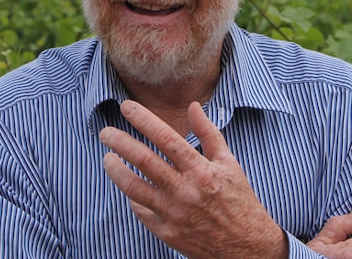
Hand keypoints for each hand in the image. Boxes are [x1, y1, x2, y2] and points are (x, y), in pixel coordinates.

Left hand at [99, 100, 287, 258]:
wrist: (246, 246)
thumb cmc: (238, 199)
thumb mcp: (228, 163)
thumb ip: (208, 133)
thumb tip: (193, 106)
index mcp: (201, 171)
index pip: (166, 139)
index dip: (144, 120)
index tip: (126, 107)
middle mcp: (185, 191)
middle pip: (144, 161)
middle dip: (120, 142)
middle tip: (105, 132)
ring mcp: (173, 214)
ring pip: (134, 188)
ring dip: (116, 170)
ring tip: (107, 158)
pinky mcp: (166, 233)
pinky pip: (141, 211)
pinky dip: (132, 197)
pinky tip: (129, 186)